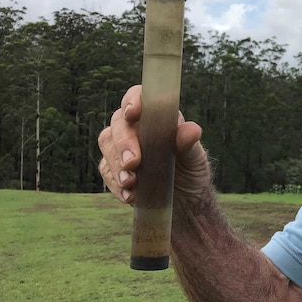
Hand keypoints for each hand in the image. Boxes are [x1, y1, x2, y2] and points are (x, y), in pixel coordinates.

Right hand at [98, 85, 210, 204]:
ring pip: (107, 144)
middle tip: (133, 162)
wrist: (186, 204)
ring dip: (116, 164)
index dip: (133, 100)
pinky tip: (129, 195)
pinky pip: (105, 170)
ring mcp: (123, 149)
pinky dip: (115, 183)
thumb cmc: (192, 174)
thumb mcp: (196, 160)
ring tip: (131, 182)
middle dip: (123, 142)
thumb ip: (190, 144)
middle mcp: (137, 129)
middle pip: (119, 123)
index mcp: (158, 118)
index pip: (140, 97)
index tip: (132, 114)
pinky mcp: (115, 169)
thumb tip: (191, 130)